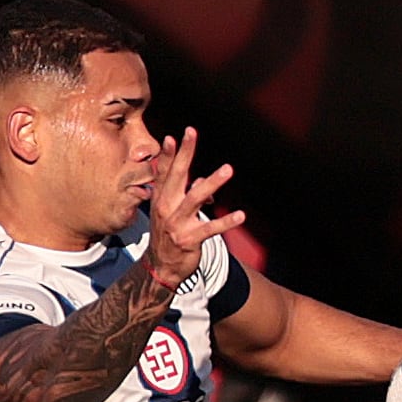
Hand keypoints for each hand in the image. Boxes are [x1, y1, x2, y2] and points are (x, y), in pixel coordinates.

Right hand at [141, 127, 245, 289]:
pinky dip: (226, 222)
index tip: (175, 136)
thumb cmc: (168, 234)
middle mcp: (166, 208)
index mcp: (160, 199)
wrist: (161, 268)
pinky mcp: (190, 239)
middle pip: (177, 176)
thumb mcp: (169, 212)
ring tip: (228, 169)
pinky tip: (241, 215)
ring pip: (196, 198)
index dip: (169, 154)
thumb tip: (201, 179)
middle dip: (185, 153)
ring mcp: (177, 224)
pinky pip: (211, 228)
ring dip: (212, 183)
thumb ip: (183, 193)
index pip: (165, 172)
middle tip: (192, 133)